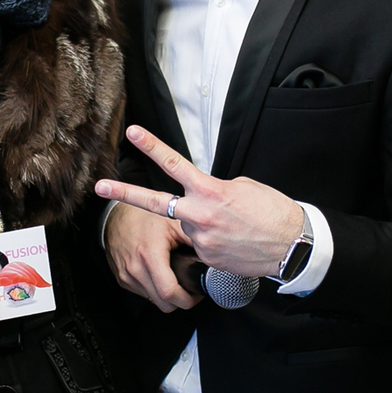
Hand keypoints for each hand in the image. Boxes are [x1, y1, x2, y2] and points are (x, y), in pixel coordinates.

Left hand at [95, 126, 304, 280]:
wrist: (291, 245)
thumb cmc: (272, 212)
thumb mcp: (243, 187)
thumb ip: (214, 190)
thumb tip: (200, 198)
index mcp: (210, 191)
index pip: (174, 164)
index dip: (151, 146)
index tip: (132, 133)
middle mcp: (200, 215)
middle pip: (155, 202)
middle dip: (124, 193)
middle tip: (100, 186)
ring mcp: (201, 240)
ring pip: (188, 226)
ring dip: (201, 224)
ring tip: (230, 227)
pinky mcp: (206, 259)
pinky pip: (201, 246)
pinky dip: (212, 241)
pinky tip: (233, 242)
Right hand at [104, 201, 199, 311]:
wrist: (116, 216)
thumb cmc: (144, 217)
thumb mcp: (173, 223)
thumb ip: (194, 239)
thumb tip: (214, 252)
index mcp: (150, 254)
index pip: (169, 292)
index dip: (188, 300)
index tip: (197, 294)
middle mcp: (135, 268)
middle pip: (164, 304)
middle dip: (180, 301)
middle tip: (190, 290)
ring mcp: (127, 276)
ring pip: (154, 301)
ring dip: (166, 296)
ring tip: (176, 280)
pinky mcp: (122, 279)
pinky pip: (144, 294)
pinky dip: (154, 290)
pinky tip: (160, 276)